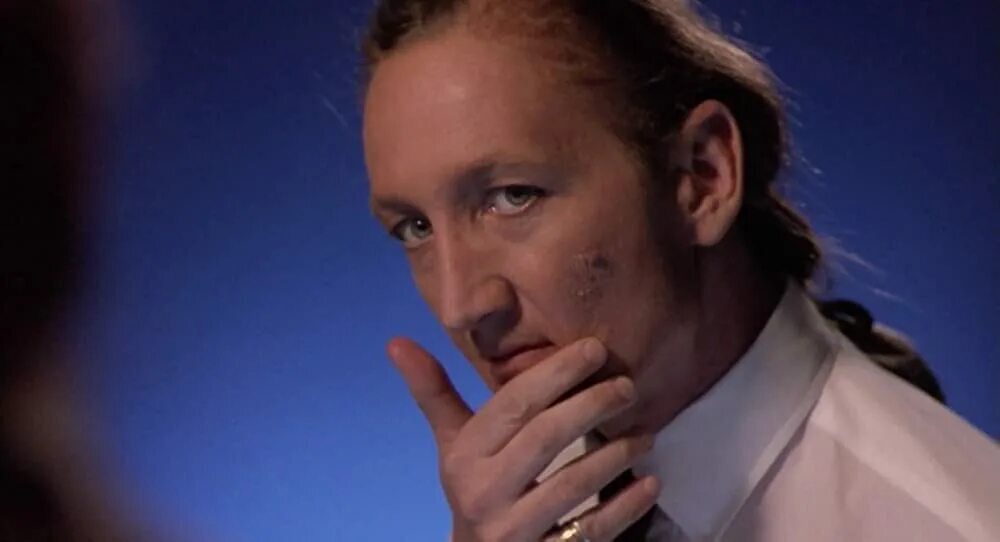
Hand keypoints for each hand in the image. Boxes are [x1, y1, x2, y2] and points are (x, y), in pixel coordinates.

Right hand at [388, 337, 658, 541]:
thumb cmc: (474, 490)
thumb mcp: (452, 445)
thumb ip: (434, 393)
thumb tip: (396, 340)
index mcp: (466, 457)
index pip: (513, 405)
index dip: (555, 373)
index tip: (594, 348)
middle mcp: (485, 493)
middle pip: (546, 438)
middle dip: (591, 405)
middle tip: (628, 386)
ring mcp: (515, 531)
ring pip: (574, 485)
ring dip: (617, 455)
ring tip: (646, 433)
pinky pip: (594, 531)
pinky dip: (626, 506)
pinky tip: (651, 483)